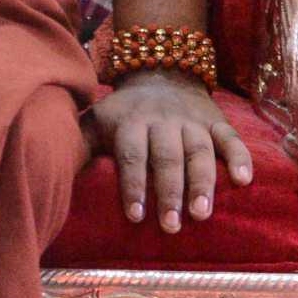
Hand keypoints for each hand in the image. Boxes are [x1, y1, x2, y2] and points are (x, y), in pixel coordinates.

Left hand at [87, 70, 252, 233]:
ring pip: (199, 151)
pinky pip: (231, 138)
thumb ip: (81, 142)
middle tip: (172, 225)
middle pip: (167, 157)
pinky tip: (244, 180)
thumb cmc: (125, 111)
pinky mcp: (216, 121)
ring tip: (202, 213)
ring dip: (202, 182)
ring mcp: (192, 121)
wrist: (161, 71)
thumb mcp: (98, 119)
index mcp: (131, 122)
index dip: (133, 185)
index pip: (132, 155)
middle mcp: (163, 121)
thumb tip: (53, 166)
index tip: (136, 216)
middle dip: (170, 192)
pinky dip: (240, 157)